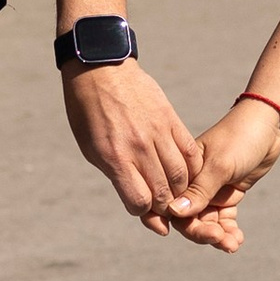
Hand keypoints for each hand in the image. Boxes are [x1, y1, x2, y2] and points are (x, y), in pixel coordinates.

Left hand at [61, 57, 200, 232]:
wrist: (100, 69)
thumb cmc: (88, 112)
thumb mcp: (92, 148)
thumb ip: (116, 176)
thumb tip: (140, 204)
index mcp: (114, 158)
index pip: (140, 202)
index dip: (142, 211)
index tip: (140, 204)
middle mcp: (138, 148)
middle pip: (164, 194)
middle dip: (163, 206)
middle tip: (160, 202)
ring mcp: (158, 133)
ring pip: (181, 176)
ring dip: (179, 190)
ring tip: (172, 188)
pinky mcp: (171, 119)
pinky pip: (190, 153)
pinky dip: (191, 169)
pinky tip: (185, 172)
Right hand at [166, 97, 279, 253]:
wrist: (268, 125)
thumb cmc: (240, 137)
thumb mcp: (219, 165)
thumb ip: (199, 190)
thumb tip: (174, 213)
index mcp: (183, 171)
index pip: (170, 202)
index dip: (175, 222)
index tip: (192, 234)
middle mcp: (192, 183)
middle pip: (189, 218)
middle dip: (202, 232)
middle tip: (220, 239)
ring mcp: (210, 191)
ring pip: (207, 222)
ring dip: (219, 236)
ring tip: (233, 244)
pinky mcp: (227, 195)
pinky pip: (224, 220)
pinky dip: (229, 231)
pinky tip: (238, 239)